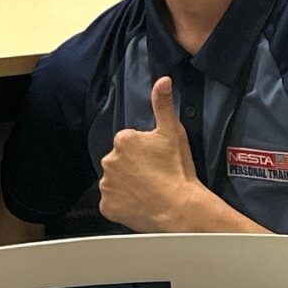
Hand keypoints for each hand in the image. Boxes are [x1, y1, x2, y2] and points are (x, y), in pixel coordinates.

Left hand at [97, 77, 203, 232]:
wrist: (180, 208)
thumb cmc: (177, 169)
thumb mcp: (173, 132)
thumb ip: (163, 104)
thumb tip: (162, 79)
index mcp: (123, 140)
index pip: (129, 142)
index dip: (144, 151)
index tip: (157, 160)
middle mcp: (109, 160)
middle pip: (119, 161)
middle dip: (132, 166)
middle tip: (153, 176)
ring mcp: (106, 185)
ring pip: (114, 181)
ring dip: (126, 185)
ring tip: (148, 191)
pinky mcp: (107, 207)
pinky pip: (112, 203)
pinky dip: (122, 204)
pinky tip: (139, 204)